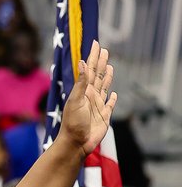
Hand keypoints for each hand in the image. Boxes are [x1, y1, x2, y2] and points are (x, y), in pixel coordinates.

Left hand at [59, 40, 116, 155]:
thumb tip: (83, 62)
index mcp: (83, 90)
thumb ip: (81, 83)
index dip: (93, 56)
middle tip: (104, 50)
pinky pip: (109, 105)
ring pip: (104, 88)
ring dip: (106, 77)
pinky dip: (112, 99)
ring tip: (109, 67)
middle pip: (97, 75)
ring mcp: (97, 106)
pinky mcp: (104, 117)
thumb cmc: (73, 123)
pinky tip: (113, 94)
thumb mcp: (76, 100)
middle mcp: (90, 96)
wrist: (76, 143)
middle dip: (101, 63)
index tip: (95, 43)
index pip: (89, 69)